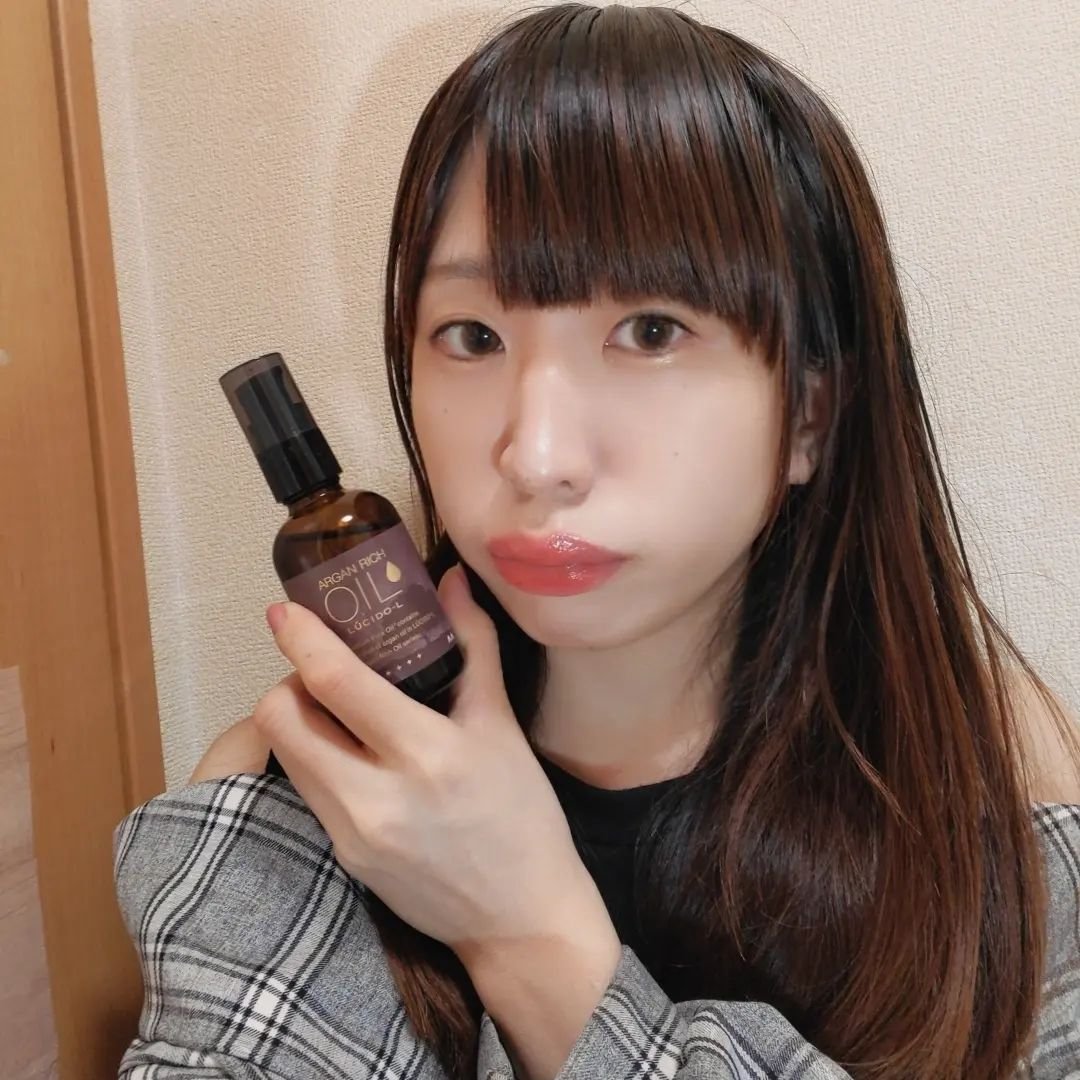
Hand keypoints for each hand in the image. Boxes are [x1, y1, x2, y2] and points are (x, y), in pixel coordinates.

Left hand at [252, 564, 616, 969]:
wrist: (520, 917)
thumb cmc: (522, 814)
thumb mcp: (502, 726)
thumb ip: (473, 647)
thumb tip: (450, 581)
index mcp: (426, 752)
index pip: (335, 682)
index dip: (300, 638)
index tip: (284, 610)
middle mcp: (376, 796)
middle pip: (280, 719)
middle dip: (289, 681)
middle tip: (324, 673)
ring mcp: (352, 834)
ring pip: (284, 754)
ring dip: (296, 721)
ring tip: (339, 713)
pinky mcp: (342, 858)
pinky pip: (305, 789)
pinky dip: (314, 759)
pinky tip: (353, 757)